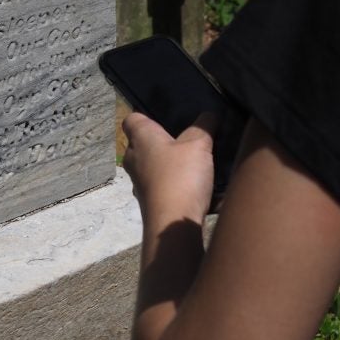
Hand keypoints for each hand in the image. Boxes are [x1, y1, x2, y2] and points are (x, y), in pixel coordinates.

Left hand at [122, 111, 216, 225]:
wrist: (173, 225)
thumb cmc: (180, 176)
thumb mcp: (198, 144)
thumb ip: (204, 126)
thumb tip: (208, 115)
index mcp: (140, 139)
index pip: (131, 119)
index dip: (146, 115)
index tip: (164, 116)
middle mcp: (134, 160)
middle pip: (144, 144)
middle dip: (164, 142)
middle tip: (188, 138)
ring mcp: (140, 184)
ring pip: (155, 167)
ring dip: (172, 166)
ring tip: (198, 162)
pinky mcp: (150, 203)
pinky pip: (165, 187)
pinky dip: (179, 186)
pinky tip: (202, 188)